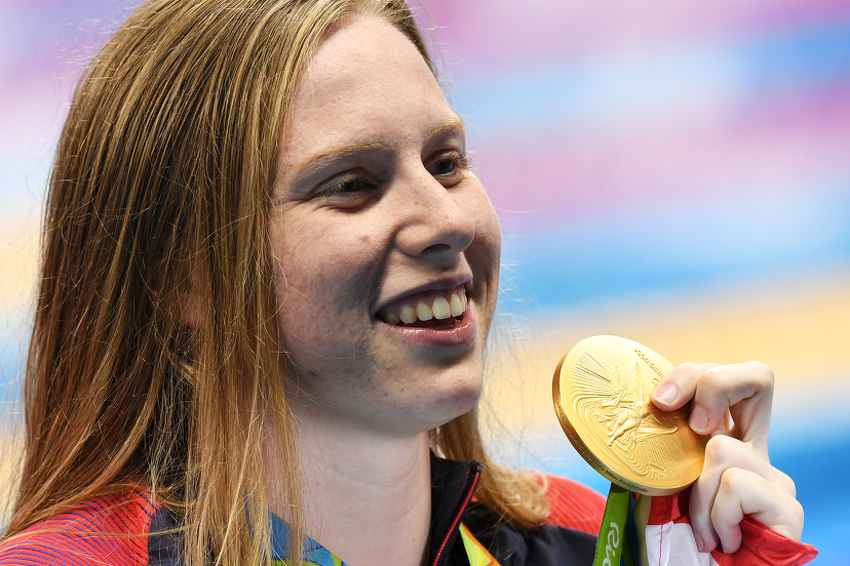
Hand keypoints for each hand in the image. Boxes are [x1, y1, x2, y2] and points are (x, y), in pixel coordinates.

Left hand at [650, 361, 803, 553]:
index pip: (737, 373)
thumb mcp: (658, 479)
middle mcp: (758, 448)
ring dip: (695, 490)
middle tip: (685, 432)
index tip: (662, 401)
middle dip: (705, 388)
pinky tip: (723, 538)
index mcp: (728, 435)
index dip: (699, 373)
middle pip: (755, 374)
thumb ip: (656, 445)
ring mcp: (777, 477)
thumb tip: (626, 410)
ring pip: (721, 445)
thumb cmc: (674, 538)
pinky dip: (715, 514)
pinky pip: (735, 484)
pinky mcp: (787, 508)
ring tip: (701, 526)